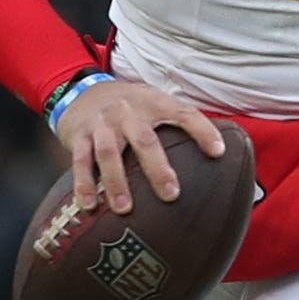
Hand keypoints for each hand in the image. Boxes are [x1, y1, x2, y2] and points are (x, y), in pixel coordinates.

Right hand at [58, 79, 225, 215]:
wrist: (82, 90)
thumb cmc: (129, 106)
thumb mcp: (153, 103)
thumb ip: (179, 123)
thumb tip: (220, 152)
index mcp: (153, 103)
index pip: (183, 114)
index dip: (202, 130)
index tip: (218, 152)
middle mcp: (128, 111)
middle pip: (145, 140)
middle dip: (157, 169)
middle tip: (171, 195)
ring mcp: (102, 123)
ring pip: (109, 153)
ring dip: (117, 182)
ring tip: (125, 209)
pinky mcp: (79, 135)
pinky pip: (81, 161)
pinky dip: (84, 184)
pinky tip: (90, 205)